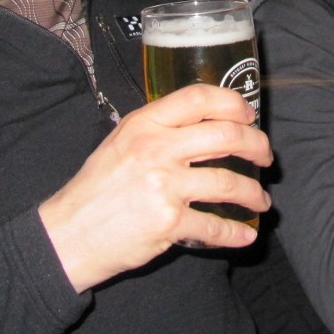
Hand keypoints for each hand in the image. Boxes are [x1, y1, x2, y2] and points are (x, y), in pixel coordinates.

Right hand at [38, 84, 270, 292]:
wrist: (68, 234)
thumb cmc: (96, 188)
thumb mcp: (120, 142)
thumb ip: (158, 129)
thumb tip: (204, 124)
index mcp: (145, 124)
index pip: (199, 98)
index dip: (233, 104)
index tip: (248, 116)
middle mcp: (156, 149)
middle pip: (226, 137)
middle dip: (257, 146)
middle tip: (265, 157)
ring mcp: (164, 186)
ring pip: (229, 182)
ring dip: (254, 193)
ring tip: (260, 200)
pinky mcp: (168, 222)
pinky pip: (215, 226)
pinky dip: (236, 233)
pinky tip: (244, 235)